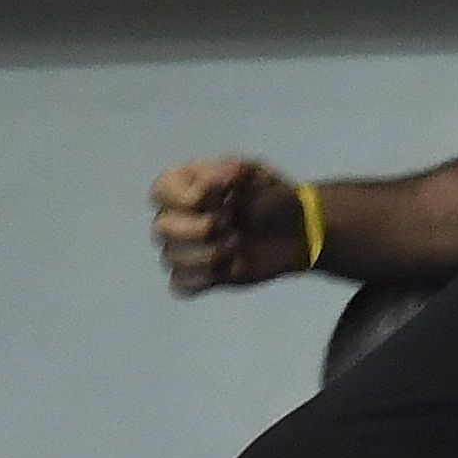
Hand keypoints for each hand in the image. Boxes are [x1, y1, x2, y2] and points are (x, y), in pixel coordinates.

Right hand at [151, 156, 313, 292]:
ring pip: (171, 258)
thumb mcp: (256, 174)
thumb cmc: (271, 196)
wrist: (297, 231)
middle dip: (200, 229)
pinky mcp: (199, 275)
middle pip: (162, 229)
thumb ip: (231, 172)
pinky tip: (228, 268)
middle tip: (233, 225)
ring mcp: (183, 247)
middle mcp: (174, 216)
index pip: (160, 192)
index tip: (225, 199)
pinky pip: (180, 285)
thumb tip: (211, 180)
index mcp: (181, 185)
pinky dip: (203, 280)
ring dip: (208, 254)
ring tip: (237, 244)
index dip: (188, 199)